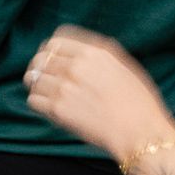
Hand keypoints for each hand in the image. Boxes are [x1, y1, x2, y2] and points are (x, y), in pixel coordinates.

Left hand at [26, 27, 174, 163]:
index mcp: (93, 53)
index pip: (54, 42)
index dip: (50, 51)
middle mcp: (76, 67)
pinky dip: (38, 104)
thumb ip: (99, 54)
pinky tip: (50, 107)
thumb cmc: (139, 102)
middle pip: (40, 59)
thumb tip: (79, 49)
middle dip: (40, 67)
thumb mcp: (125, 66)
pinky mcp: (57, 109)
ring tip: (48, 94)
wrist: (141, 132)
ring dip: (38, 86)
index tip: (50, 59)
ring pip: (32, 79)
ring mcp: (64, 87)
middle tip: (44, 77)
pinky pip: (33, 100)